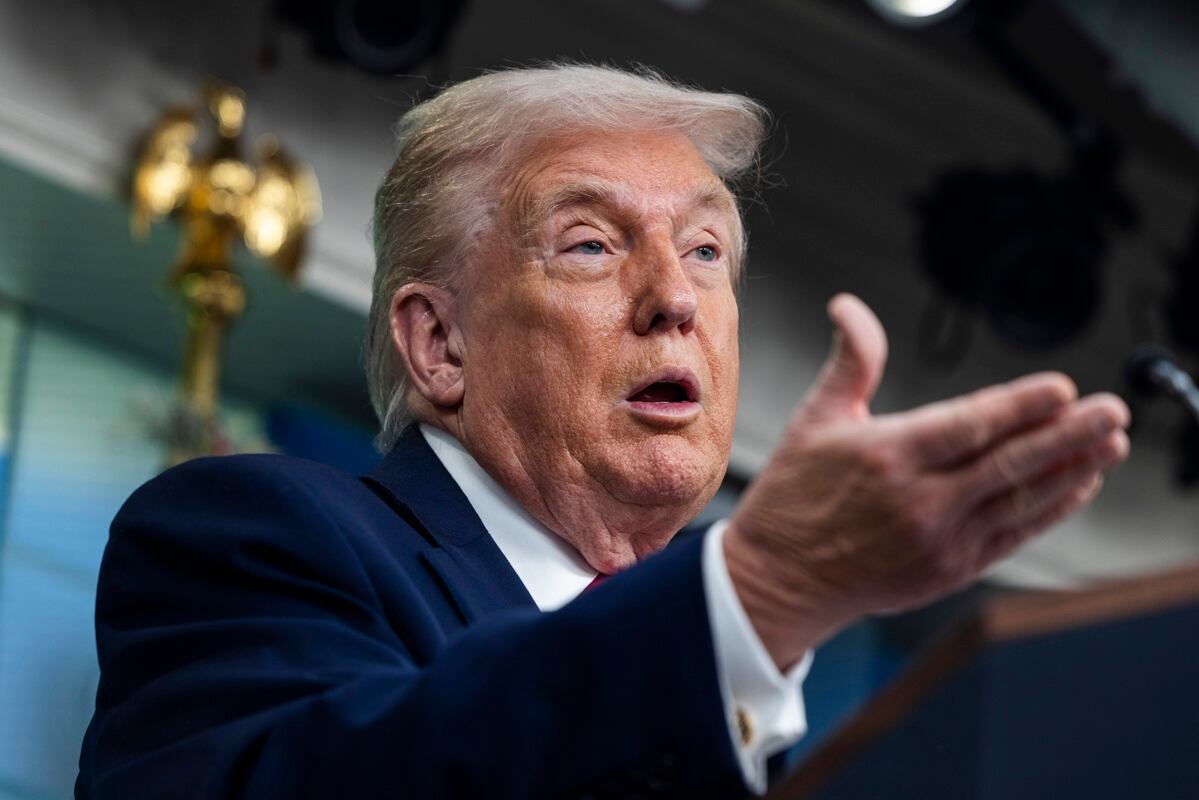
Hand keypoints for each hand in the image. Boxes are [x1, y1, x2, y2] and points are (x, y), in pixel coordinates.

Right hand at [723, 294, 1129, 668]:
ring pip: (1020, 499)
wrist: (780, 577)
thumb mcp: (816, 418)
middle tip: (1113, 410)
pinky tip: (1078, 485)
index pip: (969, 425)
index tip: (1063, 388)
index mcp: (886, 455)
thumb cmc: (795, 493)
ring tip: (1112, 443)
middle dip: (1068, 434)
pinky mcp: (949, 570)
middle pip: (1009, 462)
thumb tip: (848, 305)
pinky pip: (1013, 535)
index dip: (1021, 406)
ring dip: (1072, 469)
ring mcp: (938, 540)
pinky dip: (1050, 509)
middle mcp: (918, 500)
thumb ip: (851, 360)